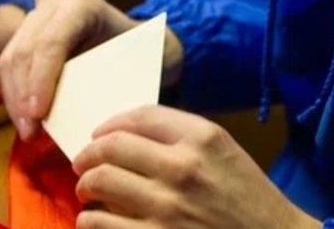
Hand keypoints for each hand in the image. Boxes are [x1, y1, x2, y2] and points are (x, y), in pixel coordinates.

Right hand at [0, 0, 183, 140]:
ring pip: (10, 61)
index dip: (40, 79)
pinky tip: (25, 120)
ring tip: (28, 132)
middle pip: (24, 52)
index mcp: (83, 5)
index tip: (38, 114)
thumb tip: (87, 117)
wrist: (139, 43)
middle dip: (22, 95)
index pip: (51, 43)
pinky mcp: (25, 36)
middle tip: (30, 132)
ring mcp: (36, 18)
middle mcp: (54, 5)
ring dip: (14, 100)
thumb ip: (109, 81)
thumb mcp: (133, 63)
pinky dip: (14, 96)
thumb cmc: (139, 56)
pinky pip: (9, 69)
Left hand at [72, 105, 321, 228]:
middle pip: (110, 146)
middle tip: (84, 163)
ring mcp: (167, 206)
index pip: (141, 116)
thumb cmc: (249, 199)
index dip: (111, 122)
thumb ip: (183, 138)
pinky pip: (98, 223)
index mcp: (204, 137)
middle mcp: (183, 166)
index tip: (100, 133)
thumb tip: (129, 134)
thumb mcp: (225, 152)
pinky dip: (90, 220)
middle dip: (88, 154)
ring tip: (89, 191)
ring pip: (98, 182)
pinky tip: (96, 220)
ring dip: (86, 185)